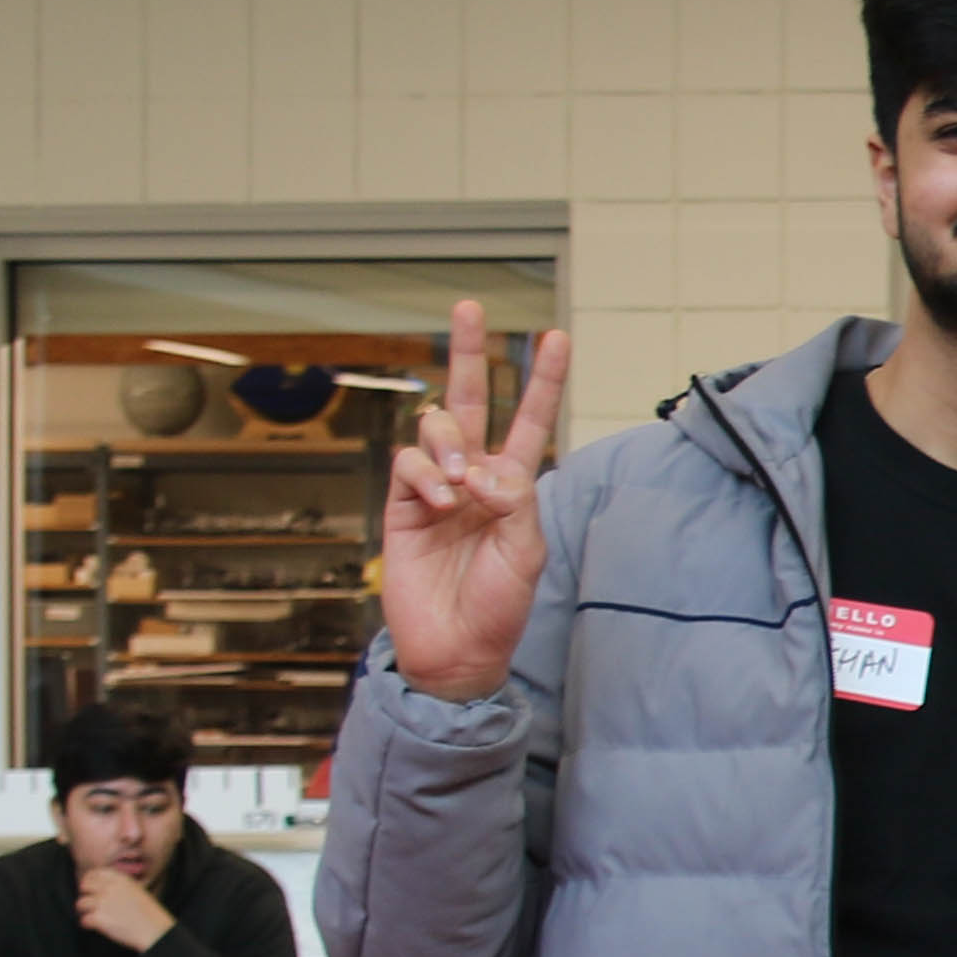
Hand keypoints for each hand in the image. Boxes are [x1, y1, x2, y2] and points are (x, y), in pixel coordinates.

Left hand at [72, 863, 175, 955]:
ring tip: (96, 917)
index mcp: (120, 880)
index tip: (90, 890)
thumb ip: (118, 886)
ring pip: (80, 904)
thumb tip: (99, 887)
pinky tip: (97, 926)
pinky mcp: (98, 918)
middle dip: (86, 896)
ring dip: (86, 911)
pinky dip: (88, 924)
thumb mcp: (136, 891)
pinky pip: (83, 920)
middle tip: (92, 905)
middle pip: (83, 887)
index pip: (94, 873)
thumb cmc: (149, 914)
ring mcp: (103, 903)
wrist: (155, 930)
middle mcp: (109, 889)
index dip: (89, 882)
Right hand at [381, 301, 570, 703]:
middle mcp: (475, 477)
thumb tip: (482, 468)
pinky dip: (425, 475)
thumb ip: (514, 502)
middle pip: (470, 402)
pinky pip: (409, 465)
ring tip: (458, 489)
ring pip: (437, 430)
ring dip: (449, 447)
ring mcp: (435, 488)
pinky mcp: (401, 505)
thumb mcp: (526, 551)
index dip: (542, 382)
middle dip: (470, 353)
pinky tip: (439, 500)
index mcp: (515, 485)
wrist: (455, 649)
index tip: (555, 338)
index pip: (530, 421)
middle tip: (471, 307)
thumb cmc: (499, 605)